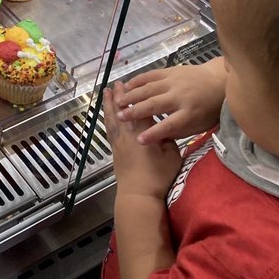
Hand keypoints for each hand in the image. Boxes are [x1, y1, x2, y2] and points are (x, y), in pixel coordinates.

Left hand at [104, 82, 181, 199]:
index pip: (139, 109)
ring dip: (109, 105)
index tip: (133, 84)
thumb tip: (164, 128)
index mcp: (142, 133)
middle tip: (116, 83)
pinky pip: (109, 129)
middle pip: (121, 111)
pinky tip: (107, 116)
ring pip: (112, 119)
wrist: (138, 195)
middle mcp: (127, 134)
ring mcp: (119, 142)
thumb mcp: (172, 155)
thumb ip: (167, 138)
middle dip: (119, 96)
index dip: (136, 96)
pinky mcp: (115, 151)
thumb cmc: (158, 176)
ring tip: (106, 93)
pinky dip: (108, 119)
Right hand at [114, 57, 226, 144]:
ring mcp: (174, 82)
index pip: (170, 125)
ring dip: (132, 95)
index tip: (139, 140)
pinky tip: (126, 86)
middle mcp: (180, 97)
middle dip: (136, 112)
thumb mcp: (199, 125)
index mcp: (190, 113)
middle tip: (121, 118)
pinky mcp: (170, 71)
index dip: (154, 133)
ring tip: (118, 102)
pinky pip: (150, 75)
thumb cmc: (209, 109)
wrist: (219, 81)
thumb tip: (157, 136)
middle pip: (155, 105)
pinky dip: (137, 80)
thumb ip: (178, 131)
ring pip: (149, 89)